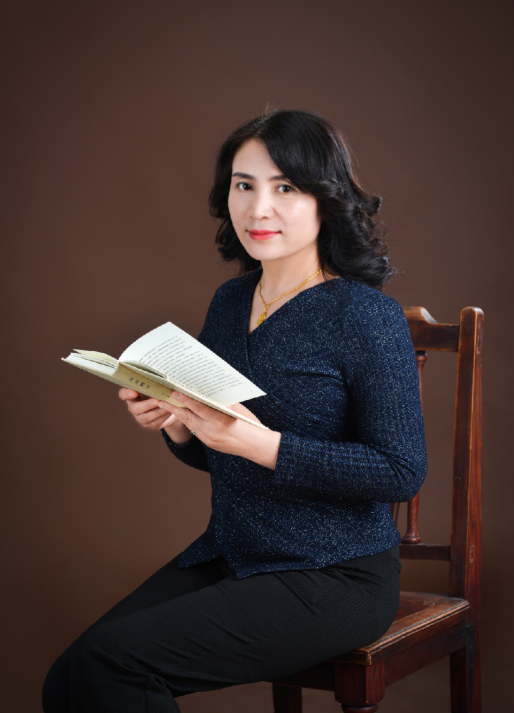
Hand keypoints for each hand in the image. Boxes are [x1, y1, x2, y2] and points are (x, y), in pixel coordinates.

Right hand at [118, 388, 191, 443]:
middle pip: (134, 408)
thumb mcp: (157, 384)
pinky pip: (155, 423)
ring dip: (157, 412)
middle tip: (157, 400)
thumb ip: (154, 381)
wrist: (170, 404)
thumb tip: (161, 374)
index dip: (127, 394)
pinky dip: (163, 417)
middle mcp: (133, 406)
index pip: (123, 394)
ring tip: (167, 406)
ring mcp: (140, 417)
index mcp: (132, 394)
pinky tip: (169, 411)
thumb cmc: (161, 390)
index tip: (134, 392)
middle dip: (147, 405)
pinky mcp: (149, 424)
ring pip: (145, 418)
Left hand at [160, 392, 281, 468]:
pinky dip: (190, 421)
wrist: (255, 446)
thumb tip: (207, 390)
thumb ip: (221, 401)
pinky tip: (185, 415)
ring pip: (190, 425)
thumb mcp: (236, 409)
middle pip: (188, 418)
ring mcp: (209, 440)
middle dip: (174, 408)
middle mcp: (212, 431)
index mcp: (220, 420)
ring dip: (179, 415)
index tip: (175, 392)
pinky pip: (196, 430)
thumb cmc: (249, 423)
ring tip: (168, 405)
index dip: (185, 399)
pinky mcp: (209, 444)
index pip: (198, 408)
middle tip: (162, 399)